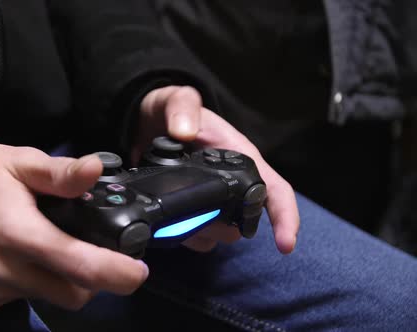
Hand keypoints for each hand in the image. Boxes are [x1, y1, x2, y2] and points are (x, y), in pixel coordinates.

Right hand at [0, 142, 148, 310]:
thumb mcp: (15, 161)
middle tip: (98, 255)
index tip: (137, 271)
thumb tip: (96, 170)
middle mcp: (4, 270)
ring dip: (63, 280)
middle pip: (72, 295)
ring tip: (55, 247)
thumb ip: (58, 172)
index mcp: (18, 233)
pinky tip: (22, 255)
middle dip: (94, 281)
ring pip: (47, 298)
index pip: (78, 265)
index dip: (116, 274)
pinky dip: (33, 281)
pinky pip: (21, 298)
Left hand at [133, 86, 298, 253]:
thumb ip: (182, 107)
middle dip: (225, 228)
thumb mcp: (178, 100)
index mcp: (239, 159)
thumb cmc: (173, 111)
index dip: (285, 216)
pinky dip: (185, 237)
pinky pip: (197, 236)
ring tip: (178, 220)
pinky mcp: (190, 212)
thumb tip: (184, 132)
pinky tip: (169, 226)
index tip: (285, 245)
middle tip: (196, 220)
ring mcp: (211, 201)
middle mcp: (231, 185)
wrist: (147, 123)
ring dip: (202, 234)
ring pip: (220, 233)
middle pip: (244, 222)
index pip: (274, 190)